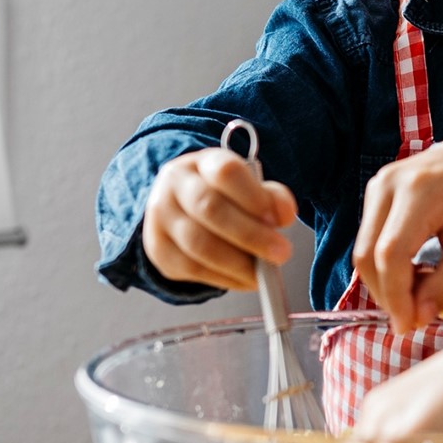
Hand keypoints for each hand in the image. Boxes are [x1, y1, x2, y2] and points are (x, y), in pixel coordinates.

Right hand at [142, 147, 297, 291]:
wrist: (182, 208)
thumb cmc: (225, 197)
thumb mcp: (249, 187)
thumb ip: (272, 197)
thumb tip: (284, 216)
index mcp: (202, 163)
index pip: (226, 173)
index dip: (254, 197)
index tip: (280, 220)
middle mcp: (174, 185)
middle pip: (210, 208)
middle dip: (251, 235)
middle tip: (282, 253)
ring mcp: (160, 217)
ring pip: (199, 244)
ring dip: (238, 263)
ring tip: (264, 273)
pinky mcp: (158, 249)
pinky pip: (192, 268)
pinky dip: (225, 278)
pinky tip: (245, 279)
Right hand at [353, 132, 442, 332]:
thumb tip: (417, 317)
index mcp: (421, 189)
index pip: (390, 254)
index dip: (395, 296)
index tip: (409, 326)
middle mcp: (390, 182)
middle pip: (367, 256)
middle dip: (388, 295)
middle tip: (419, 316)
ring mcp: (378, 184)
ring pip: (363, 251)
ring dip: (386, 283)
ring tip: (425, 289)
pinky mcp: (376, 191)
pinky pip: (368, 240)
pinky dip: (386, 266)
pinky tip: (416, 271)